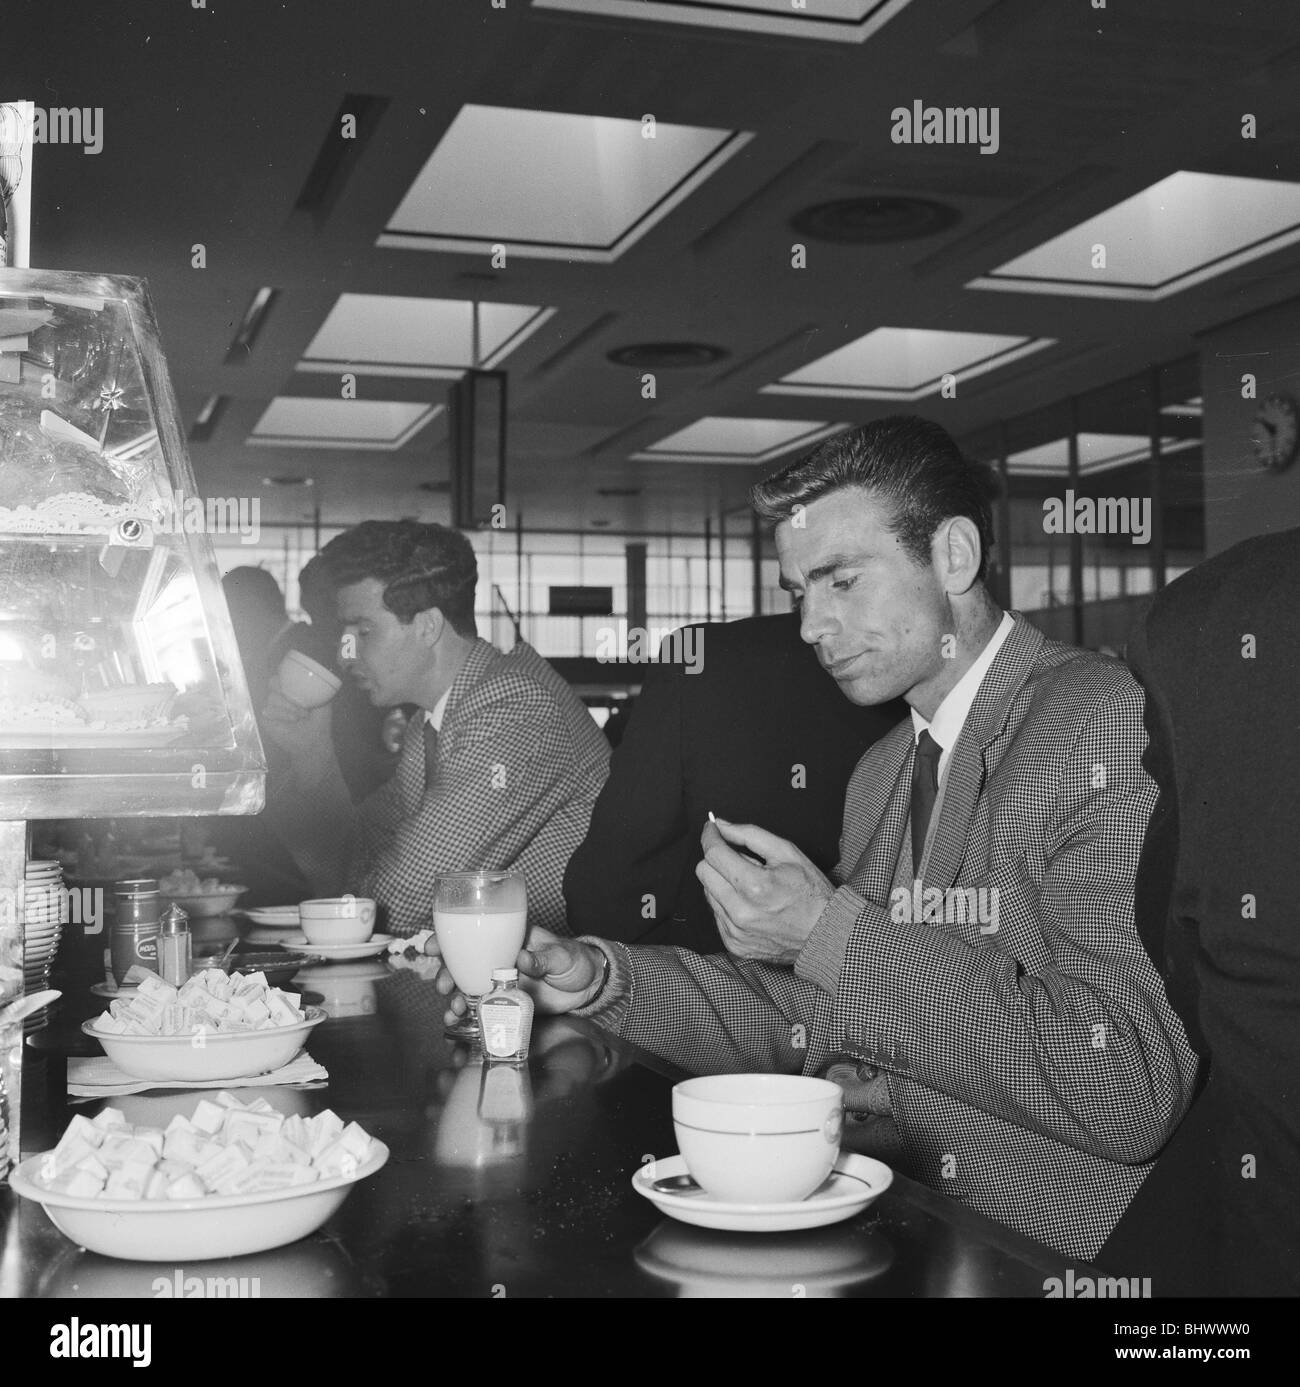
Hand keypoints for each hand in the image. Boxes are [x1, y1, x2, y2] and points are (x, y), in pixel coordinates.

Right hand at [261, 675, 333, 770]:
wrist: (312, 741)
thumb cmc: (318, 722)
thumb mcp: (323, 702)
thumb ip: (318, 688)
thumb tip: (315, 677)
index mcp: (291, 688)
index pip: (281, 673)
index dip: (285, 676)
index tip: (296, 684)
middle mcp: (279, 695)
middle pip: (273, 681)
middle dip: (288, 692)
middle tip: (302, 704)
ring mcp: (270, 706)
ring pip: (272, 696)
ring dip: (289, 707)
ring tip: (300, 716)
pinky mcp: (265, 717)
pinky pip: (268, 709)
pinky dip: (282, 715)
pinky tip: (291, 721)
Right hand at [423, 924, 608, 1029]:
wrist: (588, 987)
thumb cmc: (575, 961)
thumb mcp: (562, 956)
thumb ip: (543, 959)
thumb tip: (523, 959)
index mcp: (510, 939)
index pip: (475, 933)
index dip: (450, 938)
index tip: (433, 946)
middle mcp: (499, 959)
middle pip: (464, 963)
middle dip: (446, 973)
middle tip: (443, 986)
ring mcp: (500, 982)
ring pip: (468, 987)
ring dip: (454, 996)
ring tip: (453, 1008)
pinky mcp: (506, 1003)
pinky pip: (481, 1008)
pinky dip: (466, 1015)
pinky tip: (456, 1023)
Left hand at [696, 817, 834, 965]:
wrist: (825, 934)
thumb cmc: (811, 892)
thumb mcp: (787, 852)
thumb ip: (749, 834)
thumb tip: (722, 826)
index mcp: (754, 885)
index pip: (713, 853)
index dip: (710, 836)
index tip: (712, 829)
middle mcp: (740, 911)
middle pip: (704, 872)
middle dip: (717, 859)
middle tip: (740, 860)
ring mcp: (735, 931)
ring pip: (708, 892)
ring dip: (723, 883)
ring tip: (750, 886)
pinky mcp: (734, 943)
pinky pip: (716, 915)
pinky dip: (728, 904)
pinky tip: (750, 904)